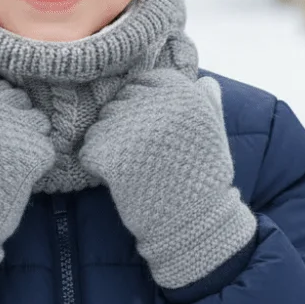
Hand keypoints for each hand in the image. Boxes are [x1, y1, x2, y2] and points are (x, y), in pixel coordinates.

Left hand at [78, 69, 256, 288]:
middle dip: (124, 125)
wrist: (193, 222)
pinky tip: (118, 179)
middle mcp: (155, 103)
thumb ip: (208, 100)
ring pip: (100, 124)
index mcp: (181, 92)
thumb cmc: (204, 177)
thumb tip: (202, 80)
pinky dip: (97, 165)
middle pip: (119, 102)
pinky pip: (88, 150)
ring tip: (133, 167)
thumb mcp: (216, 131)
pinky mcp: (109, 153)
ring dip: (109, 144)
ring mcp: (130, 128)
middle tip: (142, 154)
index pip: (142, 82)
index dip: (143, 106)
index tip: (154, 131)